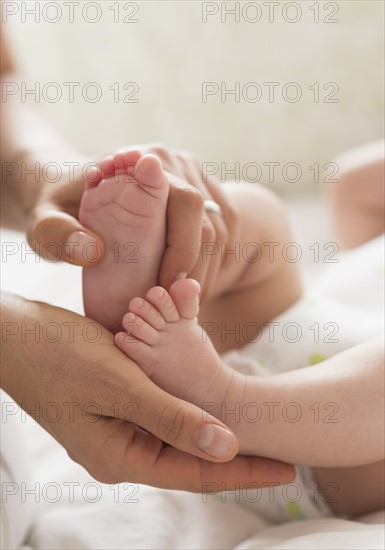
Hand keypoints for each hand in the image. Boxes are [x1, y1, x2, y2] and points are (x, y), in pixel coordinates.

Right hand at [1, 293, 293, 489]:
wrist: (14, 336)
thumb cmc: (59, 357)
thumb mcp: (120, 386)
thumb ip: (172, 418)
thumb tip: (227, 447)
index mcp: (122, 456)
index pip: (197, 473)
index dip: (245, 472)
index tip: (288, 469)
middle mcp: (122, 451)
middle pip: (191, 458)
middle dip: (236, 455)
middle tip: (282, 450)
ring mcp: (117, 429)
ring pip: (178, 436)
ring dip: (214, 430)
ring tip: (258, 428)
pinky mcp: (116, 407)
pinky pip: (162, 414)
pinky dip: (190, 408)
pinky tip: (211, 402)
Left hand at [27, 145, 239, 299]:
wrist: (73, 195)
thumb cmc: (58, 210)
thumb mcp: (44, 224)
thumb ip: (57, 235)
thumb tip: (95, 251)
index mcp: (142, 162)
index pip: (184, 202)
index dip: (184, 248)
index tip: (165, 286)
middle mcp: (176, 164)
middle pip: (210, 220)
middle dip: (197, 269)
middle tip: (176, 304)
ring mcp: (194, 177)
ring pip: (223, 229)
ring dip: (210, 270)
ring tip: (185, 300)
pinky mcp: (203, 193)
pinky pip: (227, 229)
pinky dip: (219, 260)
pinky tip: (199, 284)